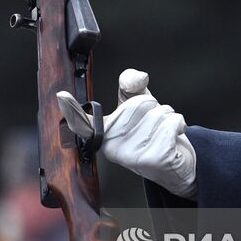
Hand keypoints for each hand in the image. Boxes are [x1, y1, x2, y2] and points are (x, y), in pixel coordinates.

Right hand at [56, 69, 196, 198]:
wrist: (176, 163)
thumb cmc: (154, 132)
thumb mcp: (140, 104)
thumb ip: (132, 85)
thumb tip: (136, 77)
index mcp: (105, 133)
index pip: (84, 123)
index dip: (71, 110)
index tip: (61, 96)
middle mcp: (113, 147)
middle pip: (141, 103)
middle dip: (155, 108)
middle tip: (153, 126)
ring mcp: (133, 155)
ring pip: (160, 112)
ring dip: (168, 117)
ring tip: (163, 134)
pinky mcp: (155, 158)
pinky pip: (172, 122)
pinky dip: (179, 124)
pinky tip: (174, 137)